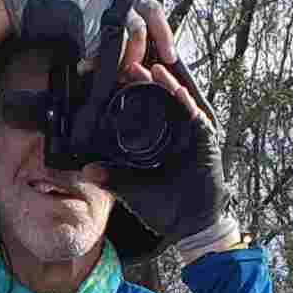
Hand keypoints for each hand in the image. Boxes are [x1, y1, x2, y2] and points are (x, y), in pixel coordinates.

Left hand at [105, 32, 226, 246]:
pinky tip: (176, 90)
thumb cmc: (165, 210)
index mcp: (159, 142)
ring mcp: (191, 136)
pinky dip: (186, 103)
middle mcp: (176, 134)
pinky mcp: (206, 141)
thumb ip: (112, 178)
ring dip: (168, 85)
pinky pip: (196, 117)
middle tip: (132, 65)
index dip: (134, 95)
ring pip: (179, 102)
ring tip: (153, 69)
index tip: (118, 80)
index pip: (145, 111)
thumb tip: (87, 170)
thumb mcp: (132, 191)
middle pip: (162, 101)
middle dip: (150, 83)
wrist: (190, 227)